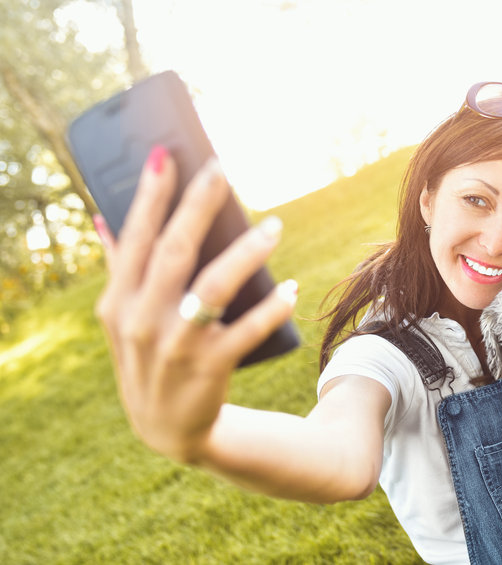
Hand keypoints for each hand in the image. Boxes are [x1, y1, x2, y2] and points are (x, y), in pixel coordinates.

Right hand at [94, 147, 297, 462]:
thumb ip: (119, 268)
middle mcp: (141, 320)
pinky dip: (271, 307)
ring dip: (246, 253)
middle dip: (197, 206)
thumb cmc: (148, 357)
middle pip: (174, 252)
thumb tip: (104, 217)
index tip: (165, 154)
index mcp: (118, 301)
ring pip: (214, 287)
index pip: (135, 239)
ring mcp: (175, 345)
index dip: (150, 197)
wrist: (168, 429)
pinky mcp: (209, 367)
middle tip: (221, 170)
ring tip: (273, 226)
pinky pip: (247, 331)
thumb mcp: (122, 318)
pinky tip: (289, 287)